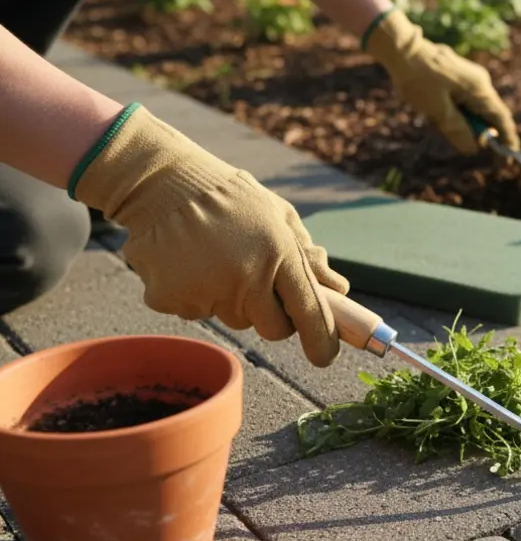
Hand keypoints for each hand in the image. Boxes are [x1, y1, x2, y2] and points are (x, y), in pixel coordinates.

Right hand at [71, 104, 349, 366]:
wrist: (162, 184)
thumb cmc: (232, 199)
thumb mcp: (280, 217)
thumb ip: (308, 256)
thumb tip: (338, 290)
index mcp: (278, 254)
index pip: (309, 311)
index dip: (322, 339)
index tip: (325, 356)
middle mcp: (245, 278)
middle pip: (273, 329)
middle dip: (273, 316)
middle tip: (260, 283)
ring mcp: (206, 291)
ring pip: (234, 319)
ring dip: (232, 301)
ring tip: (218, 259)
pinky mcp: (171, 298)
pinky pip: (195, 311)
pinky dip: (195, 294)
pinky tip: (188, 262)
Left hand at [363, 8, 519, 155]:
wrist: (401, 48)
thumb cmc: (418, 79)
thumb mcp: (437, 110)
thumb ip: (458, 131)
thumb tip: (475, 148)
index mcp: (479, 90)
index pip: (501, 120)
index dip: (507, 141)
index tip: (508, 160)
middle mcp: (481, 82)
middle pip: (490, 115)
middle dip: (482, 133)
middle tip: (468, 146)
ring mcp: (471, 76)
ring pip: (477, 108)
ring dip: (466, 122)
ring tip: (439, 120)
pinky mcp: (461, 75)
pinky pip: (467, 99)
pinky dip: (460, 111)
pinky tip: (438, 110)